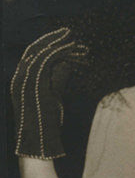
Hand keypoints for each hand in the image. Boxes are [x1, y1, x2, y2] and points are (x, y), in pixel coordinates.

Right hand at [10, 27, 88, 159]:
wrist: (38, 146)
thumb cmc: (47, 128)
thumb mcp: (53, 99)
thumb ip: (57, 81)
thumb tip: (66, 65)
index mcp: (20, 81)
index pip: (32, 56)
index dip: (46, 45)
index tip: (61, 39)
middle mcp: (19, 78)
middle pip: (34, 51)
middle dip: (52, 40)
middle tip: (68, 32)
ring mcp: (24, 81)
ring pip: (41, 54)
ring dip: (58, 44)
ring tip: (72, 39)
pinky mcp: (34, 85)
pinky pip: (46, 62)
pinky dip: (58, 54)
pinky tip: (70, 49)